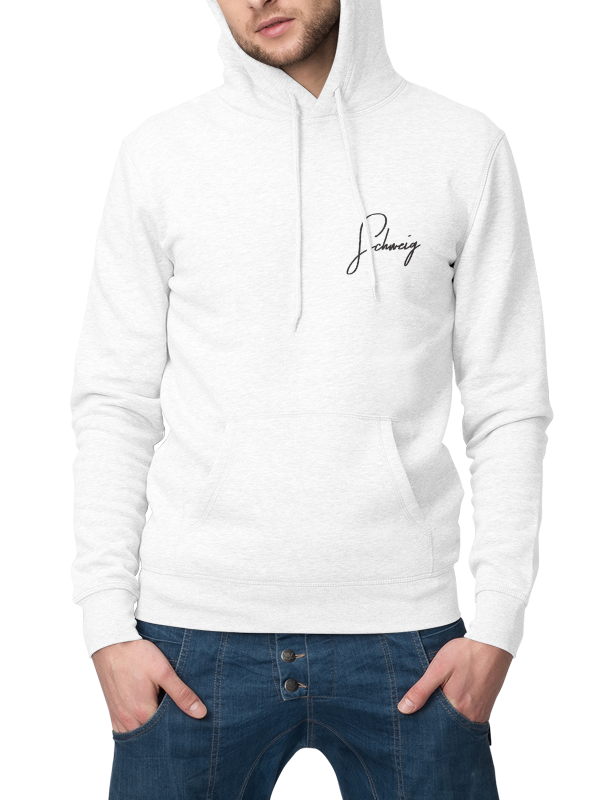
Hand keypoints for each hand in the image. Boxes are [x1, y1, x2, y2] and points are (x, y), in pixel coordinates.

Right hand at [92, 639, 206, 732]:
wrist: (111, 642)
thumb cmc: (137, 654)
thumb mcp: (164, 671)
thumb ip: (181, 693)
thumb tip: (200, 713)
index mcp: (142, 712)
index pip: (164, 735)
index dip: (178, 732)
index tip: (189, 728)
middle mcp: (128, 719)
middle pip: (150, 737)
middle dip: (164, 736)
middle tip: (179, 727)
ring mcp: (118, 715)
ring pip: (136, 735)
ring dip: (149, 734)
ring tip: (164, 725)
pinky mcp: (113, 709)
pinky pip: (123, 730)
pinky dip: (135, 730)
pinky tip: (146, 723)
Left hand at [397, 637, 512, 723]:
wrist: (492, 643)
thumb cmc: (466, 653)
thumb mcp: (438, 668)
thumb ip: (421, 690)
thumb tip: (404, 709)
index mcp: (458, 707)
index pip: (435, 726)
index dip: (424, 721)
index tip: (415, 718)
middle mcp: (472, 715)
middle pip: (448, 727)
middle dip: (436, 721)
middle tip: (427, 707)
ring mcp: (482, 712)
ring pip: (459, 722)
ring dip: (448, 716)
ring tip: (440, 702)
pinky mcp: (487, 706)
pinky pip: (470, 716)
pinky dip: (460, 712)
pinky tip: (454, 699)